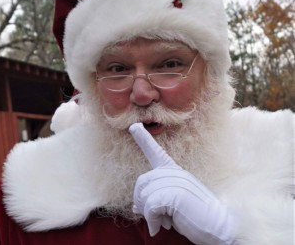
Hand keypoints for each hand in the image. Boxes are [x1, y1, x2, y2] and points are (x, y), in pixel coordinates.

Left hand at [129, 123, 235, 244]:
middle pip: (142, 182)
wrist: (219, 227)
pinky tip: (160, 227)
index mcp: (174, 171)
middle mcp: (174, 172)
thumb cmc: (193, 215)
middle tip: (155, 216)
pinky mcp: (176, 193)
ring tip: (164, 221)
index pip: (156, 151)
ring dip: (149, 214)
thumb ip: (154, 200)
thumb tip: (134, 207)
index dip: (143, 138)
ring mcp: (176, 181)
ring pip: (145, 196)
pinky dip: (152, 220)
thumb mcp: (170, 205)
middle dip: (142, 202)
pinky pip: (150, 206)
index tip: (134, 126)